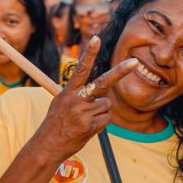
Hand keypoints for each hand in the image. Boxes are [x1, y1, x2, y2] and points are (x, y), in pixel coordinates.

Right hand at [34, 36, 136, 163]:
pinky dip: (100, 122)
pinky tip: (87, 127)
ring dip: (100, 112)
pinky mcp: (90, 125)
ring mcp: (84, 113)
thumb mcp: (60, 103)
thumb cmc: (56, 123)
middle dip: (121, 72)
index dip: (89, 53)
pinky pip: (106, 119)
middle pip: (104, 82)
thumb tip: (98, 93)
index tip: (95, 38)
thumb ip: (78, 94)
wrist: (48, 145)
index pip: (80, 68)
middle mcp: (77, 100)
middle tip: (135, 62)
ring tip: (84, 120)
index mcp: (68, 91)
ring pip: (107, 105)